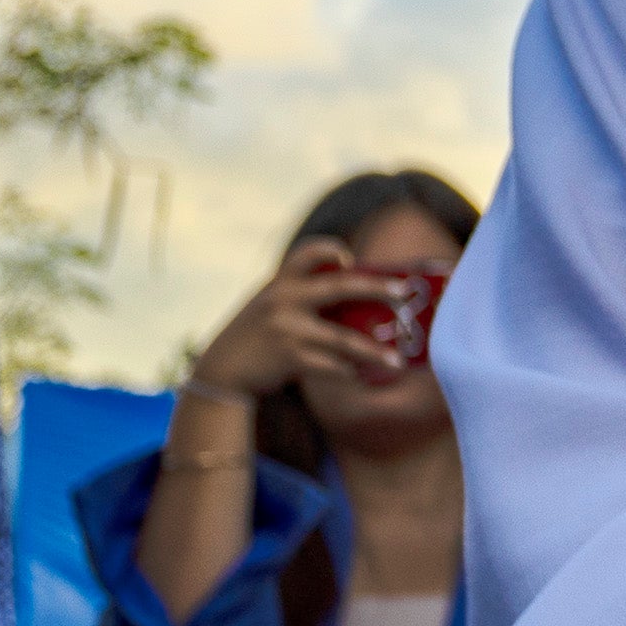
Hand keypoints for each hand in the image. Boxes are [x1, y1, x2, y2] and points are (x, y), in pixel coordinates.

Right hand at [193, 236, 398, 398]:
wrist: (221, 368)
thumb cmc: (255, 334)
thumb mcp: (269, 305)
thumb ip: (301, 296)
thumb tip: (356, 300)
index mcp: (280, 282)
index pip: (307, 252)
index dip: (331, 250)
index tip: (351, 259)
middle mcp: (285, 299)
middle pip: (341, 287)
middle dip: (378, 288)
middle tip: (404, 293)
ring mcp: (288, 329)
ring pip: (344, 339)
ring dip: (374, 352)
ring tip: (398, 361)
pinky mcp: (291, 357)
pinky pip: (331, 365)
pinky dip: (348, 371)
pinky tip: (360, 375)